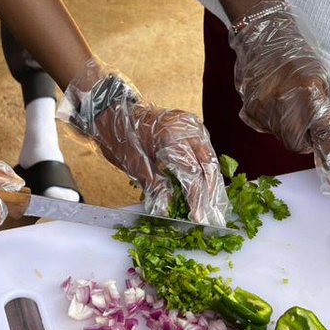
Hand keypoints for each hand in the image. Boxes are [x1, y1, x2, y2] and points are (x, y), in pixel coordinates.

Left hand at [59, 60, 229, 224]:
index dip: (197, 198)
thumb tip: (168, 210)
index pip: (192, 173)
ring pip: (211, 159)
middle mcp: (187, 128)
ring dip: (213, 185)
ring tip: (215, 208)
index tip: (198, 218)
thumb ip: (155, 187)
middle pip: (209, 166)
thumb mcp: (134, 165)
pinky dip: (207, 172)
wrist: (114, 112)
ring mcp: (192, 126)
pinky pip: (206, 152)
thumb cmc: (121, 135)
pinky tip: (209, 190)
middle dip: (212, 194)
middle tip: (214, 218)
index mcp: (171, 136)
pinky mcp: (193, 128)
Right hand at [228, 2, 329, 190]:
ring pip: (282, 137)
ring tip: (288, 100)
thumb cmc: (300, 60)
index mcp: (311, 92)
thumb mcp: (325, 84)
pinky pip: (265, 128)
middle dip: (305, 137)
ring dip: (289, 127)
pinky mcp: (249, 110)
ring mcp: (264, 107)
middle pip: (298, 144)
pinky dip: (272, 120)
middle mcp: (286, 102)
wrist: (265, 39)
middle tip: (305, 116)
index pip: (324, 132)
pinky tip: (272, 99)